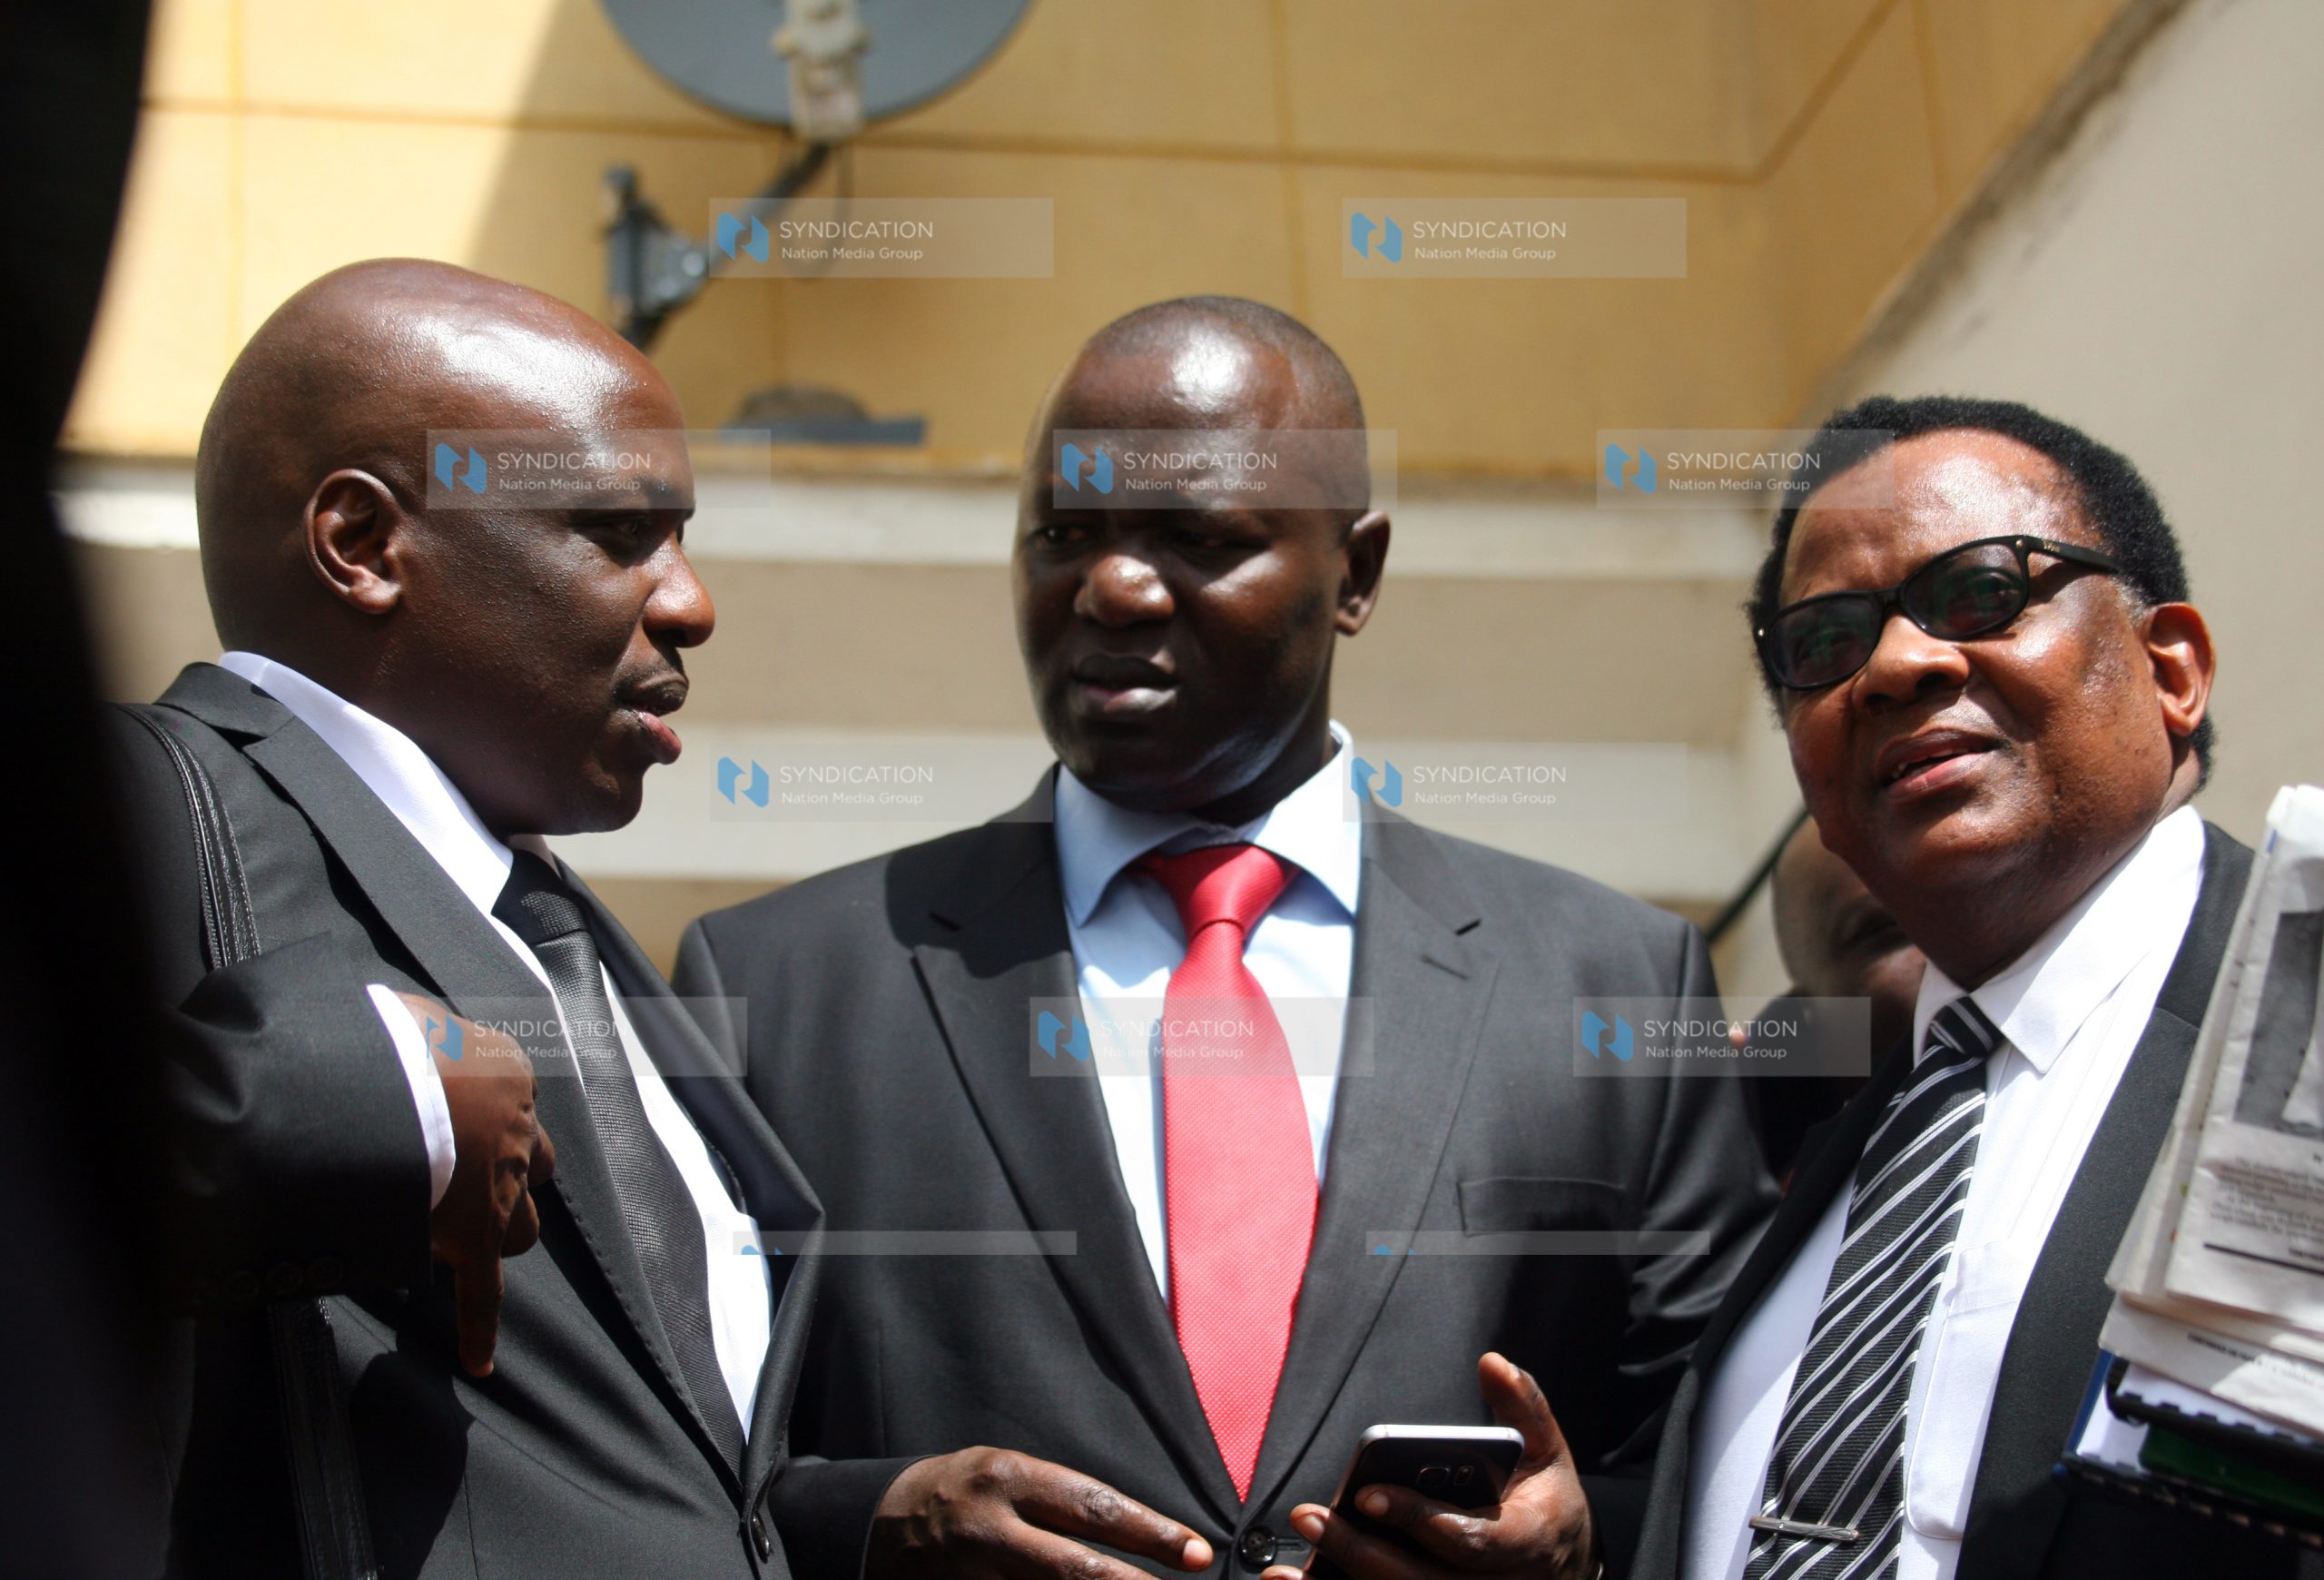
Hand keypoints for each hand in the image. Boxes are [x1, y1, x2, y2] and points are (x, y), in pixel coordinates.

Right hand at [397, 992, 555, 1377]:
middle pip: (533, 1167)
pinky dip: (480, 1326)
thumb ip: (411, 1029)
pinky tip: (479, 1360)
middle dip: (508, 1177)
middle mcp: (516, 1129)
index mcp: (506, 1073)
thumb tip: (385, 1027)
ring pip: (522, 1225)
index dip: (478, 1118)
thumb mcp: (408, 1015)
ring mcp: (498, 1187)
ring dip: (499, 1230)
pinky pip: (483, 1291)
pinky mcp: (471, 1235)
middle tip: (464, 1182)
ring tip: (458, 1239)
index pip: (507, 1102)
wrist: (374, 1074)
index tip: (447, 1126)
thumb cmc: (380, 1033)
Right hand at [869, 1447, 1212, 1579]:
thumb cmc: (962, 1492)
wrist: (878, 1524)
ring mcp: (971, 1577)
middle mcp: (989, 1529)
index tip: (1196, 1553)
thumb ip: (1061, 1502)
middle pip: (1077, 1568)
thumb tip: (1133, 1533)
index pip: (1094, 1507)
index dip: (1152, 1533)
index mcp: (1007, 1478)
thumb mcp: (1006, 1473)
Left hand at [1263, 1354, 1593, 1579]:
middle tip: (1309, 1516)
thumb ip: (1524, 1408)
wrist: (1564, 1569)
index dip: (1417, 1519)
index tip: (1368, 1492)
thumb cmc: (1547, 1506)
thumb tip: (1492, 1362)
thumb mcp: (1548, 1454)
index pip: (1468, 1538)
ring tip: (1279, 1571)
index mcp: (1525, 1544)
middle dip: (1358, 1551)